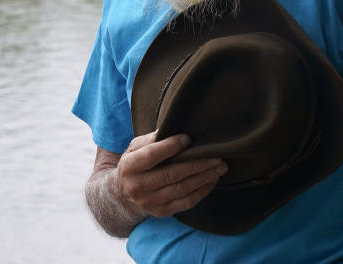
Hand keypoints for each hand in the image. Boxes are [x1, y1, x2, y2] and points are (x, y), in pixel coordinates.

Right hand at [113, 131, 227, 218]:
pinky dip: (202, 191)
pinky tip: (213, 180)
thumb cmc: (136, 162)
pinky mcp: (161, 212)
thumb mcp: (136, 147)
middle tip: (216, 156)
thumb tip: (178, 130)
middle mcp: (137, 187)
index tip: (188, 138)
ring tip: (220, 167)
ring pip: (182, 189)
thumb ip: (153, 139)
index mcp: (129, 166)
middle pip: (171, 174)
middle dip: (197, 164)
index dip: (170, 147)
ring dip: (204, 177)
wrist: (122, 193)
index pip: (151, 155)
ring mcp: (149, 202)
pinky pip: (186, 202)